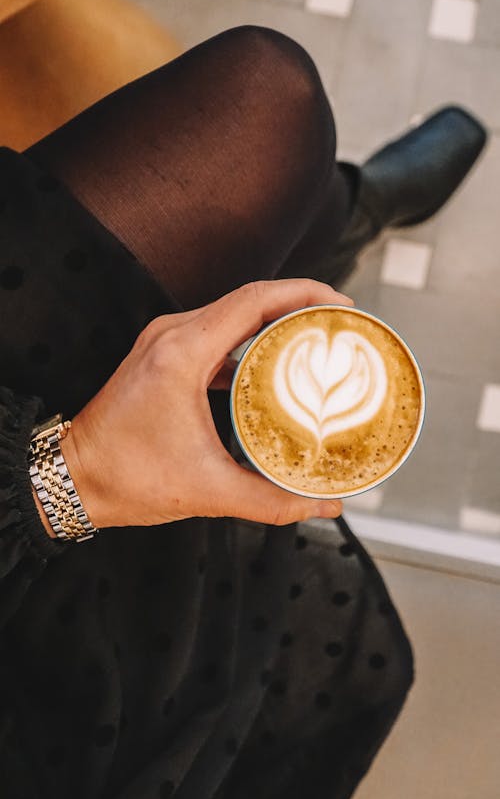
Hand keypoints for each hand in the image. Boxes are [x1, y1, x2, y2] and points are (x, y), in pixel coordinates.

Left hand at [60, 279, 353, 527]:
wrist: (74, 478)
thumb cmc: (124, 477)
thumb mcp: (209, 491)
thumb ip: (273, 500)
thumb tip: (322, 505)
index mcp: (182, 354)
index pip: (254, 301)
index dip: (304, 294)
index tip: (340, 304)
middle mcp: (172, 335)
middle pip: (249, 299)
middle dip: (299, 303)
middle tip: (339, 323)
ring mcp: (165, 341)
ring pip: (233, 312)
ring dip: (275, 318)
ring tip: (315, 337)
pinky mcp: (164, 355)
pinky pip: (217, 332)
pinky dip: (250, 339)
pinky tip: (273, 362)